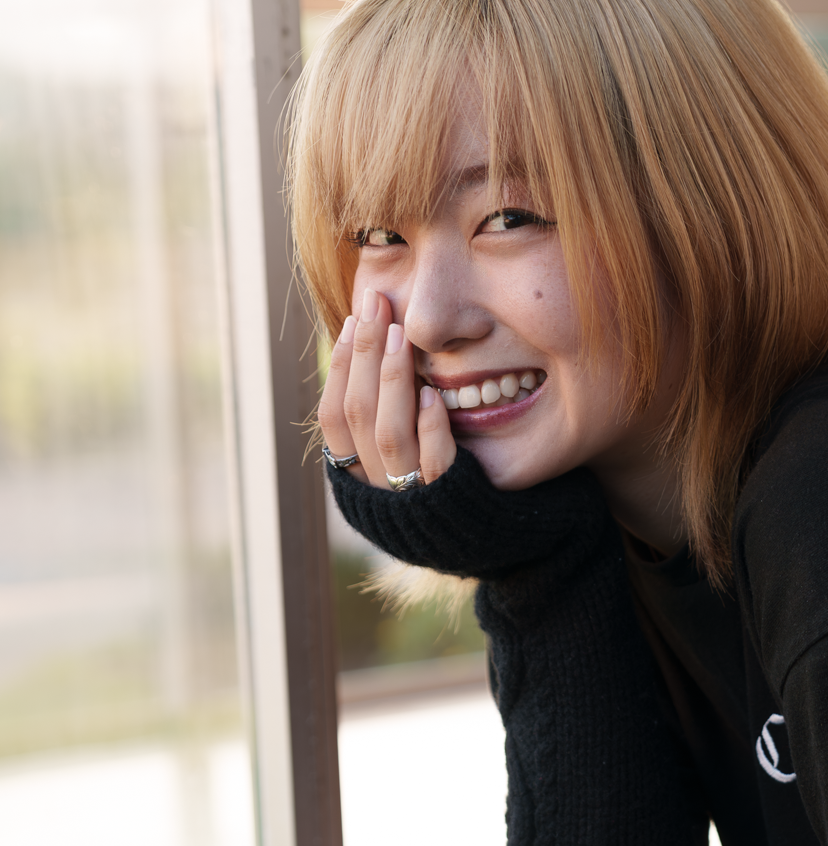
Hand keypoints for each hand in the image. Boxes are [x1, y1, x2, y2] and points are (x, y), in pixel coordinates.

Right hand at [319, 289, 456, 488]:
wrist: (476, 540)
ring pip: (388, 435)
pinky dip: (430, 428)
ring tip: (401, 335)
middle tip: (377, 305)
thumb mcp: (398, 450)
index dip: (340, 366)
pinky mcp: (447, 500)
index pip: (333, 414)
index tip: (354, 320)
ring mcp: (409, 495)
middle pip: (357, 414)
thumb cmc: (432, 482)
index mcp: (354, 472)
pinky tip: (434, 395)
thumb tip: (370, 343)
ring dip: (393, 380)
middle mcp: (374, 485)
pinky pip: (435, 464)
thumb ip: (382, 410)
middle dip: (365, 354)